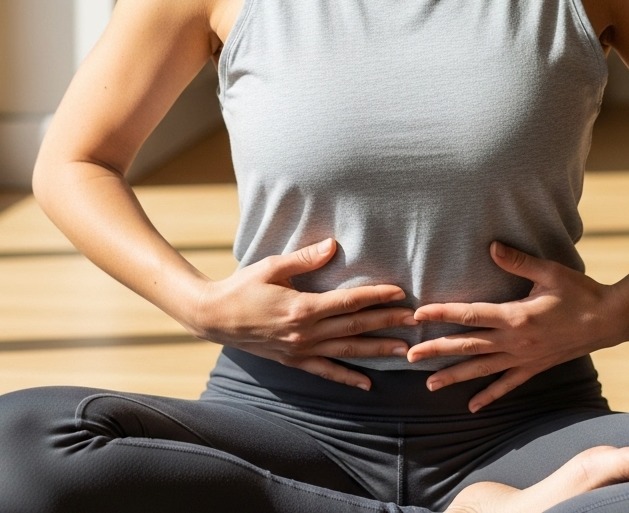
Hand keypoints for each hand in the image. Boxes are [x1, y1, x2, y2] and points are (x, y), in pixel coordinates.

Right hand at [190, 238, 416, 389]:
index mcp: (303, 307)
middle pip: (355, 327)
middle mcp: (305, 332)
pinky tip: (367, 384)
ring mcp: (300, 350)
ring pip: (347, 351)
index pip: (348, 302)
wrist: (214, 317)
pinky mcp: (293, 360)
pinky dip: (348, 378)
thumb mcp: (272, 267)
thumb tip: (333, 245)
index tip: (400, 292)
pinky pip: (326, 372)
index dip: (376, 297)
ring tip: (404, 351)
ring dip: (377, 351)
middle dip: (387, 323)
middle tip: (415, 320)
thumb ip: (304, 259)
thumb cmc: (243, 286)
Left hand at [407, 241, 628, 411]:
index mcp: (515, 316)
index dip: (443, 313)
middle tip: (409, 354)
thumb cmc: (579, 291)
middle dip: (437, 349)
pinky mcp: (535, 367)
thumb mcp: (549, 272)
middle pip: (468, 345)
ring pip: (482, 369)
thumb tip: (492, 247)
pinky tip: (473, 406)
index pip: (470, 314)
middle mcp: (515, 341)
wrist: (608, 320)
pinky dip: (489, 395)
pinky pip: (508, 384)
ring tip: (429, 384)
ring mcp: (524, 358)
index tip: (419, 314)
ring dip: (455, 375)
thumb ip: (518, 261)